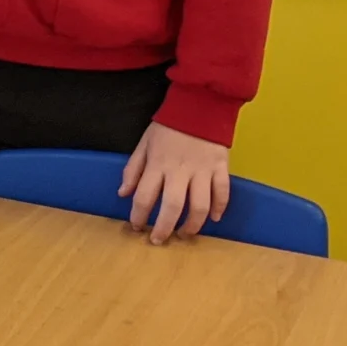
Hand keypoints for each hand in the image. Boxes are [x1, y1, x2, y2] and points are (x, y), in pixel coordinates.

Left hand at [119, 122, 228, 243]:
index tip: (137, 226)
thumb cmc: (168, 127)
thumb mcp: (144, 143)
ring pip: (200, 206)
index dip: (138, 216)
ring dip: (192, 225)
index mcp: (157, 164)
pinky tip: (213, 219)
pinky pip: (223, 193)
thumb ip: (133, 169)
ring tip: (184, 234)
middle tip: (159, 240)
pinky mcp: (221, 167)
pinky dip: (220, 208)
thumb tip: (123, 193)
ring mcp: (202, 170)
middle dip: (164, 229)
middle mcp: (179, 170)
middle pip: (172, 207)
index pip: (144, 197)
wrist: (199, 105)